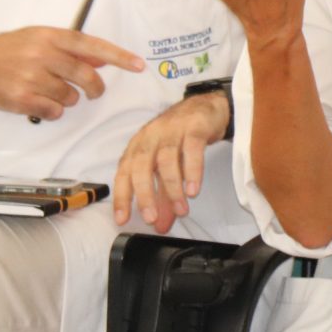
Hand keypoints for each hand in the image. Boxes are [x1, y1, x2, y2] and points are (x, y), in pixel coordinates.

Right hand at [0, 27, 143, 119]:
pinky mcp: (22, 98)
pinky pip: (54, 111)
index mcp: (51, 36)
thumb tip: (101, 61)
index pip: (93, 46)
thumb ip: (71, 49)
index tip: (139, 65)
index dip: (119, 57)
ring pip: (71, 97)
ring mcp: (32, 76)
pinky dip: (51, 111)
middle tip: (93, 92)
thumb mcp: (40, 39)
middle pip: (87, 77)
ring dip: (67, 99)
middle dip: (95, 89)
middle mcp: (43, 54)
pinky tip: (38, 102)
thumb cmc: (10, 51)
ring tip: (48, 90)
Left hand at [112, 91, 230, 231]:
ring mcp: (172, 130)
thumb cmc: (183, 138)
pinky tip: (193, 189)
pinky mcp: (194, 127)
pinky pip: (191, 150)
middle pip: (141, 166)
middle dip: (145, 195)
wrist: (209, 106)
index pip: (124, 173)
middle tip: (152, 218)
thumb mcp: (170, 167)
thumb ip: (164, 196)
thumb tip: (161, 225)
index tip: (122, 219)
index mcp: (138, 146)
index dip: (122, 197)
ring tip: (182, 210)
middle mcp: (151, 137)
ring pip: (166, 160)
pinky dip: (192, 171)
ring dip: (172, 188)